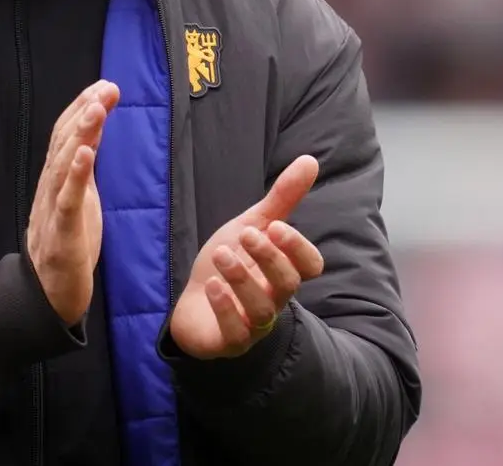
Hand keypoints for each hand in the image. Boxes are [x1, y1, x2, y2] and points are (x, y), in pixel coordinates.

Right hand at [26, 79, 119, 326]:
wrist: (49, 295)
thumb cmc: (67, 244)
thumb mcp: (81, 199)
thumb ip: (84, 168)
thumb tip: (93, 135)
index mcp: (56, 180)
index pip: (66, 135)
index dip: (83, 108)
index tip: (105, 85)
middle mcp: (50, 188)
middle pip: (64, 142)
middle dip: (85, 112)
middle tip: (107, 88)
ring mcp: (53, 210)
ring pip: (64, 165)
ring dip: (81, 134)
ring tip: (96, 109)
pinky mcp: (62, 234)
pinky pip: (67, 201)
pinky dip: (76, 176)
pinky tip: (86, 154)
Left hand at [169, 155, 324, 358]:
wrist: (192, 301)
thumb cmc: (230, 262)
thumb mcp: (252, 224)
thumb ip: (282, 198)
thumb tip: (310, 160)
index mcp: (282, 271)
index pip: (310, 266)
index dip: (298, 248)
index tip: (276, 227)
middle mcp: (274, 299)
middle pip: (288, 285)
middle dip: (269, 258)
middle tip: (245, 234)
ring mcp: (252, 325)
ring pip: (262, 311)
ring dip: (242, 280)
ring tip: (222, 254)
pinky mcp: (228, 342)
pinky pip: (235, 335)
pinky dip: (225, 309)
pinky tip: (212, 287)